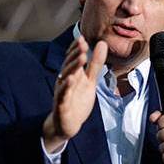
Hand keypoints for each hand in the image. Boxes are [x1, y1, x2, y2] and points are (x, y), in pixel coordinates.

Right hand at [42, 36, 106, 151]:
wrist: (68, 125)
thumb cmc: (77, 101)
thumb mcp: (90, 80)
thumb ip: (95, 63)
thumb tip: (102, 43)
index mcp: (71, 74)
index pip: (71, 58)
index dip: (76, 49)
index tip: (83, 38)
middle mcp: (64, 81)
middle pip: (68, 65)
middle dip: (75, 54)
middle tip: (83, 43)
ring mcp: (62, 93)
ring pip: (65, 77)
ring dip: (72, 67)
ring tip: (81, 57)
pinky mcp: (61, 105)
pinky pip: (63, 95)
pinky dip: (66, 87)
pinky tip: (71, 79)